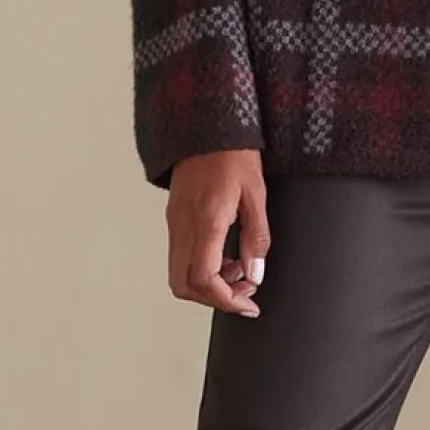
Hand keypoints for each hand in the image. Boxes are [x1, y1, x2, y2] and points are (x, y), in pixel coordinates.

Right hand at [166, 149, 269, 316]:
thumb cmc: (235, 154)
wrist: (206, 125)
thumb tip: (254, 274)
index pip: (204, 278)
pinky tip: (225, 257)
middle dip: (214, 299)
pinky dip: (200, 269)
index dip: (226, 300)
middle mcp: (183, 225)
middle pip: (183, 286)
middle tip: (245, 292)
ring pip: (178, 274)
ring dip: (207, 285)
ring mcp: (174, 222)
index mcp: (206, 219)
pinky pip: (179, 257)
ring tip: (238, 272)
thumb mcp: (256, 193)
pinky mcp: (173, 218)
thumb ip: (256, 237)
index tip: (249, 304)